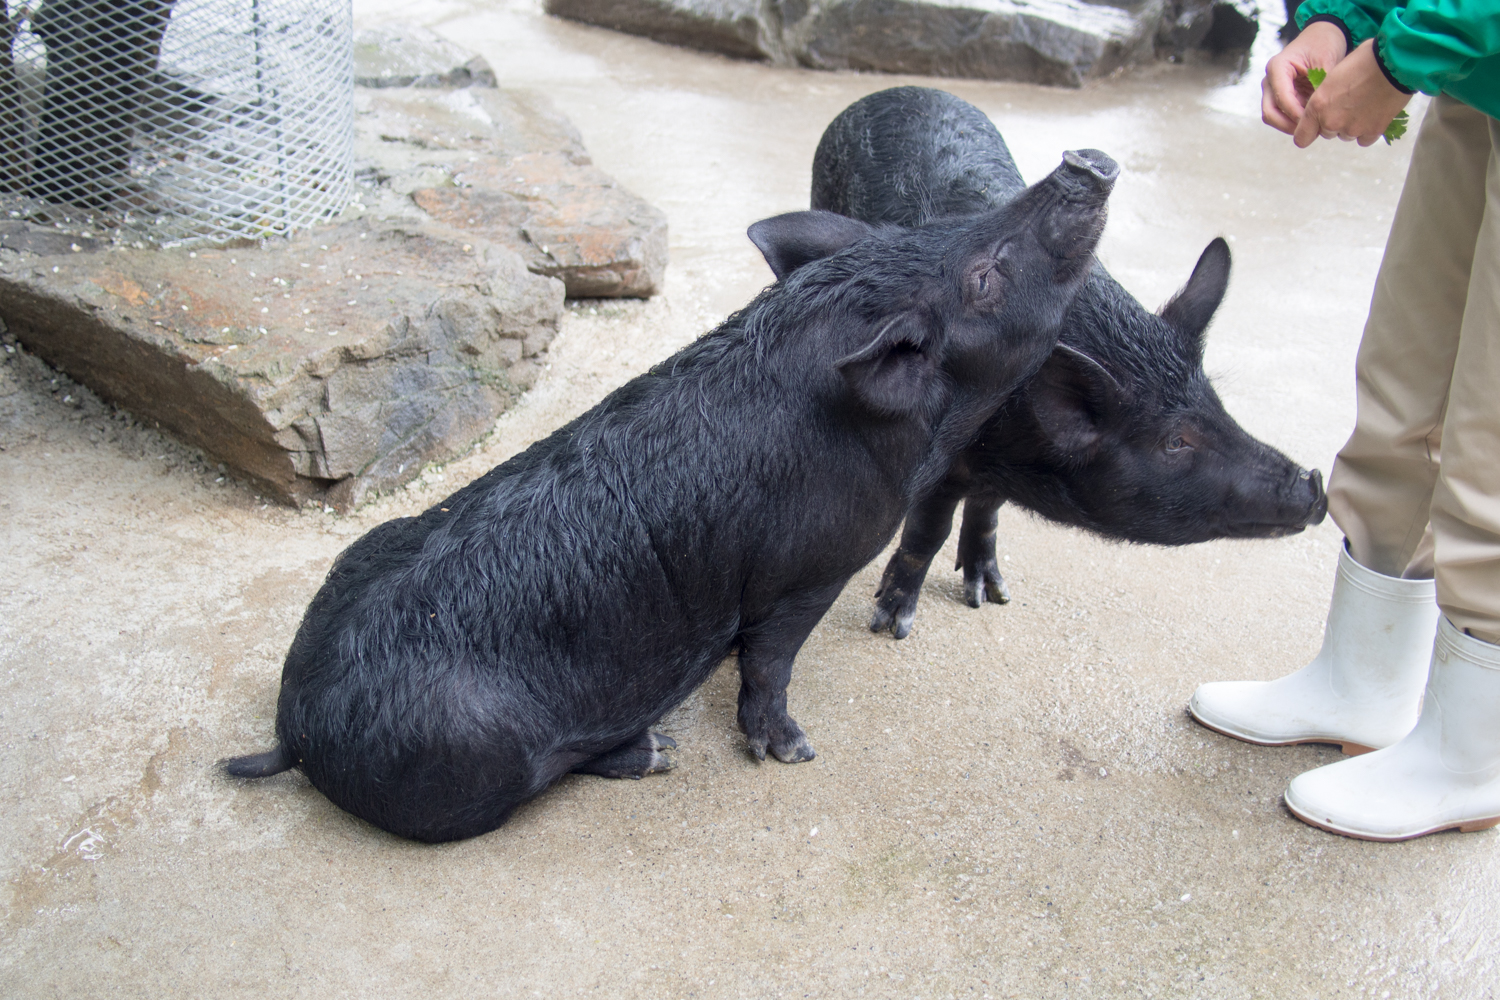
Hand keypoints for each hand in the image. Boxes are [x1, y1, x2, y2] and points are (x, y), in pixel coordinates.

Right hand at [1262, 21, 1347, 133]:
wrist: (1323, 35)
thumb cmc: (1324, 43)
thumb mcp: (1326, 62)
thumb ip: (1320, 87)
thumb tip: (1320, 114)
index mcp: (1277, 67)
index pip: (1281, 98)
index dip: (1296, 114)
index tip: (1314, 122)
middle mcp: (1270, 80)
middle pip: (1270, 113)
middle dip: (1288, 125)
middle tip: (1310, 131)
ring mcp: (1272, 89)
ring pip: (1274, 116)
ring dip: (1291, 125)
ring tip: (1313, 127)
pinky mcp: (1279, 95)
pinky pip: (1283, 114)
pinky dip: (1295, 121)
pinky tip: (1313, 121)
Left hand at [1293, 40, 1413, 146]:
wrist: (1395, 62)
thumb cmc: (1364, 61)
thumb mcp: (1333, 76)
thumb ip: (1324, 98)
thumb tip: (1324, 108)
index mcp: (1317, 106)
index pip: (1301, 138)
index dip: (1307, 133)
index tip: (1313, 128)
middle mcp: (1332, 122)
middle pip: (1327, 133)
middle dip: (1334, 122)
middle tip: (1348, 103)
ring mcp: (1353, 129)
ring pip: (1346, 135)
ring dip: (1351, 125)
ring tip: (1365, 104)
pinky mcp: (1373, 131)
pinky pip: (1364, 139)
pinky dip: (1368, 130)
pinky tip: (1374, 113)